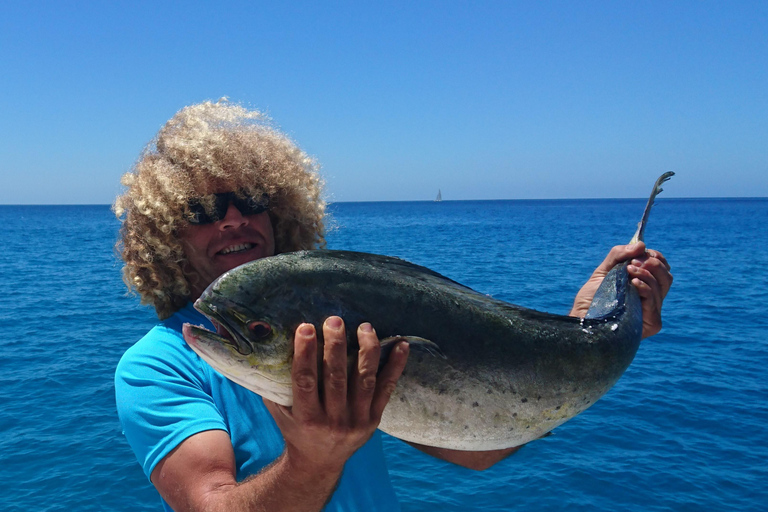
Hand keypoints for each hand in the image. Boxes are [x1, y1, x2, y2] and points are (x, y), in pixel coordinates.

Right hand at [263, 317, 408, 475]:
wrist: (319, 463)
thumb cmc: (295, 428)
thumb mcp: (279, 410)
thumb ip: (276, 383)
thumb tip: (269, 344)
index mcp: (306, 418)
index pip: (305, 380)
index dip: (305, 353)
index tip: (306, 328)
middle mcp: (333, 421)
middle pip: (336, 377)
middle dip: (336, 346)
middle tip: (334, 320)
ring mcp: (357, 421)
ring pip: (364, 379)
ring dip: (366, 350)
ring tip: (365, 326)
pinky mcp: (374, 419)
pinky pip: (387, 389)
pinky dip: (395, 366)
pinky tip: (401, 345)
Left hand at [569, 242, 672, 338]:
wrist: (581, 318)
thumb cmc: (591, 297)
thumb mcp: (603, 271)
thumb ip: (619, 255)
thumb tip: (641, 244)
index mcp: (643, 286)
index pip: (661, 269)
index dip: (656, 258)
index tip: (642, 251)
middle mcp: (650, 299)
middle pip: (666, 277)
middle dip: (653, 264)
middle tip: (634, 261)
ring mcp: (651, 311)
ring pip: (662, 286)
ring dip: (647, 273)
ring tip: (629, 270)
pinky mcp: (650, 323)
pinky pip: (655, 302)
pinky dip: (646, 288)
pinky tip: (633, 283)